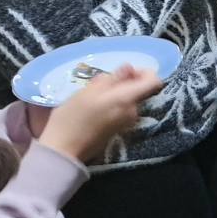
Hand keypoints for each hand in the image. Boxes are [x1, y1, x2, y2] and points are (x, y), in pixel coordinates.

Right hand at [36, 66, 163, 161]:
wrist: (63, 149)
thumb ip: (113, 78)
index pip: (154, 81)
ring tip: (91, 97)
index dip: (143, 72)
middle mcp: (134, 111)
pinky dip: (112, 105)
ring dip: (115, 95)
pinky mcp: (119, 130)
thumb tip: (130, 68)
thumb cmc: (73, 116)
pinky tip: (93, 109)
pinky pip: (122, 111)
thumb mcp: (89, 91)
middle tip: (98, 85)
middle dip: (123, 84)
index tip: (125, 73)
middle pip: (139, 90)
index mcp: (128, 99)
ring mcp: (127, 123)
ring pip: (128, 100)